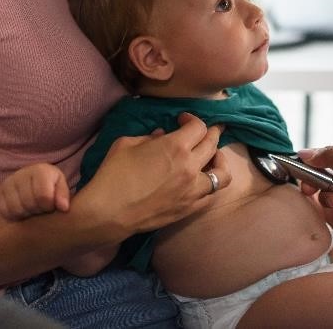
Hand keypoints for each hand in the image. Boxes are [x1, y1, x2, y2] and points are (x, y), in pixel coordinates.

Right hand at [0, 163, 69, 220]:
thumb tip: (63, 207)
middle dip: (37, 211)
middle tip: (41, 209)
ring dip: (25, 214)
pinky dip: (14, 216)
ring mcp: (8, 182)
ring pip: (15, 209)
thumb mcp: (61, 186)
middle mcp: (22, 173)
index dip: (48, 206)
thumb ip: (63, 196)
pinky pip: (4, 211)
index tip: (50, 206)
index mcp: (40, 170)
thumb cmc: (51, 185)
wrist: (33, 181)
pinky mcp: (0, 192)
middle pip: (28, 204)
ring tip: (32, 210)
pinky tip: (22, 211)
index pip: (43, 196)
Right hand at [72, 112, 230, 238]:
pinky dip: (211, 184)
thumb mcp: (127, 144)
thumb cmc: (114, 174)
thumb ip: (149, 137)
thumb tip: (161, 137)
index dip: (192, 119)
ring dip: (219, 161)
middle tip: (205, 132)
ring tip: (211, 158)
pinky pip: (212, 195)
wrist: (109, 212)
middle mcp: (191, 167)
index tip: (182, 121)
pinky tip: (203, 181)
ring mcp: (193, 191)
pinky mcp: (190, 209)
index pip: (199, 127)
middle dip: (211, 134)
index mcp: (176, 147)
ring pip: (222, 173)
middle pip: (213, 145)